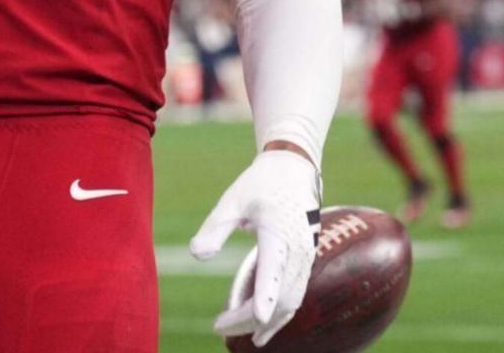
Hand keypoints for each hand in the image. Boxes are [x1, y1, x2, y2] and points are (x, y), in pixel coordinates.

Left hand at [189, 148, 321, 347]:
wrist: (295, 169)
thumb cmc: (261, 183)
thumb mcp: (232, 199)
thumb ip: (215, 227)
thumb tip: (197, 254)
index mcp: (278, 232)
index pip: (274, 270)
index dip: (266, 296)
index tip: (257, 318)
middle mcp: (298, 250)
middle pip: (280, 297)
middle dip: (250, 318)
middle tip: (218, 327)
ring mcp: (306, 258)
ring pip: (290, 302)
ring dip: (266, 322)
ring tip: (237, 334)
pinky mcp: (305, 262)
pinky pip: (295, 296)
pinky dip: (278, 314)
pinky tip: (260, 324)